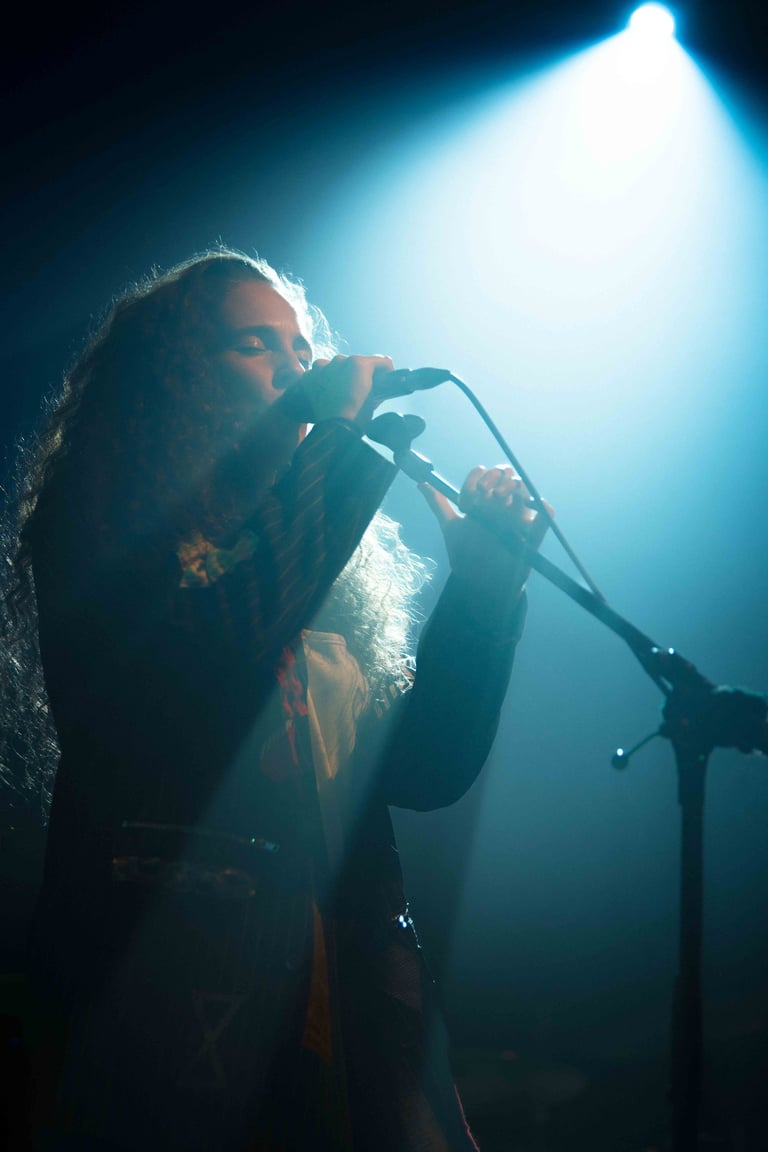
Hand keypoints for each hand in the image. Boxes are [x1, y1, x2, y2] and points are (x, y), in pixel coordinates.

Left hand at [300, 354, 394, 426]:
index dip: (385, 372)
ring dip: (339, 374)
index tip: (384, 381)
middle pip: (355, 362)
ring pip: (334, 365)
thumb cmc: (358, 416)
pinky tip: (326, 391)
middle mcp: (339, 360)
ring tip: (340, 391)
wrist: (336, 430)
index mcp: (358, 363)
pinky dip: (322, 380)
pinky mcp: (309, 378)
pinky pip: (318, 373)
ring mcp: (322, 368)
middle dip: (358, 374)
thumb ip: (378, 386)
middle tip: (359, 390)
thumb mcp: (375, 400)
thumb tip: (377, 385)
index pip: (380, 362)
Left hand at [420, 465, 551, 604]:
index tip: (476, 479)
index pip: (483, 479)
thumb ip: (439, 504)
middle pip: (505, 480)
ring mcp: (516, 519)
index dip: (479, 476)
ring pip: (524, 492)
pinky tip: (538, 503)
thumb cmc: (465, 555)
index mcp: (483, 503)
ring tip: (504, 494)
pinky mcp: (530, 535)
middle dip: (498, 476)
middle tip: (488, 488)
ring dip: (516, 486)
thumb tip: (421, 483)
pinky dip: (545, 510)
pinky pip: (544, 519)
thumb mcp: (450, 528)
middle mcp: (501, 507)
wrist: (478, 583)